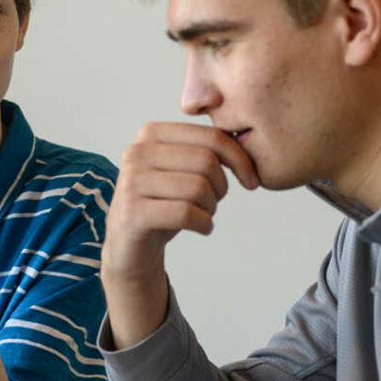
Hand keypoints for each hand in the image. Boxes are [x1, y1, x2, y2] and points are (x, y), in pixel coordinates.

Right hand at [101, 123, 257, 347]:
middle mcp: (137, 153)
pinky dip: (204, 224)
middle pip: (207, 162)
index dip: (240, 159)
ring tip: (204, 216)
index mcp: (151, 134)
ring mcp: (131, 182)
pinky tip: (202, 228)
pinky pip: (186, 213)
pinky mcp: (132, 213)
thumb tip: (245, 138)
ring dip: (212, 207)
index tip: (251, 180)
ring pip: (198, 188)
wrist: (129, 247)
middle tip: (214, 203)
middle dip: (222, 187)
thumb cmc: (162, 205)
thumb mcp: (181, 170)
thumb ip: (204, 149)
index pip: (211, 136)